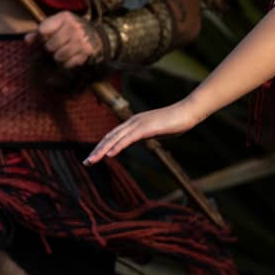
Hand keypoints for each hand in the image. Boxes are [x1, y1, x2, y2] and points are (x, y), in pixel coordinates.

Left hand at [25, 11, 101, 68]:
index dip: (42, 37)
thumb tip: (26, 40)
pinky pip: (68, 64)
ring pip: (59, 56)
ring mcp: (81, 40)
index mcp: (64, 17)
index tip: (46, 36)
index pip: (42, 31)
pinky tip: (70, 57)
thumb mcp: (57, 24)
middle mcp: (74, 27)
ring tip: (62, 52)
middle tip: (56, 46)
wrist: (96, 35)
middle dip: (50, 49)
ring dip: (58, 57)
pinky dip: (66, 64)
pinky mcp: (86, 52)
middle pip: (50, 46)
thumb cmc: (70, 29)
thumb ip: (40, 31)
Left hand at [83, 98, 201, 164]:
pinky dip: (117, 146)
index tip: (94, 157)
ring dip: (102, 150)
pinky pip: (128, 138)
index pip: (113, 135)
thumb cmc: (175, 121)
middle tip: (86, 162)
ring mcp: (139, 123)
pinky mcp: (146, 127)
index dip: (102, 146)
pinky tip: (109, 155)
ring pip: (115, 138)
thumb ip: (144, 135)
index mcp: (135, 122)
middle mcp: (133, 121)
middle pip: (110, 136)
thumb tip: (137, 140)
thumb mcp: (156, 130)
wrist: (188, 111)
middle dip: (97, 149)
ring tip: (91, 161)